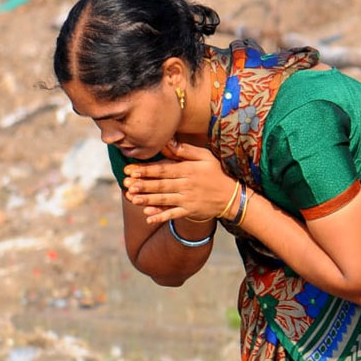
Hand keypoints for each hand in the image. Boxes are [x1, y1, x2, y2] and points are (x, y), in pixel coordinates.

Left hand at [124, 140, 238, 225]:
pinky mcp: (190, 211)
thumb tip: (168, 143)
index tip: (130, 170)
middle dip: (143, 184)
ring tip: (133, 198)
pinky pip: (174, 214)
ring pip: (164, 199)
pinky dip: (161, 216)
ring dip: (147, 199)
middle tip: (127, 184)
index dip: (146, 170)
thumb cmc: (217, 173)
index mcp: (188, 170)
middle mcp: (186, 185)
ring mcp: (188, 199)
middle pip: (161, 184)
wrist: (232, 197)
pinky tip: (149, 218)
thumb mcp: (205, 157)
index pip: (164, 169)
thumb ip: (186, 150)